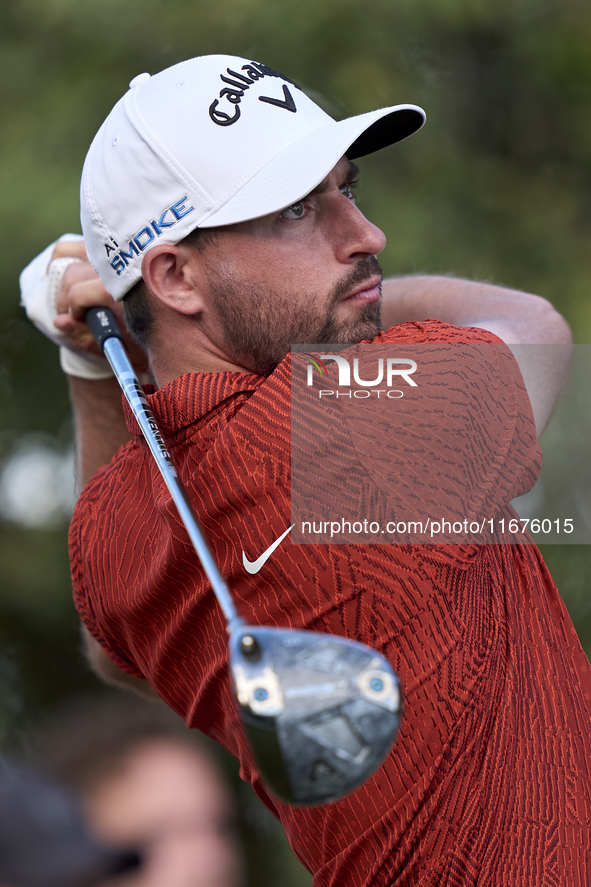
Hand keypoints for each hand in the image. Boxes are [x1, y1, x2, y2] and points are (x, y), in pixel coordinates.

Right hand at [20, 236, 148, 378]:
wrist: (167, 319)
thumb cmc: (143, 335)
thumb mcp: (118, 344)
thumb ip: (86, 334)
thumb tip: (60, 321)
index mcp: (123, 290)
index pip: (79, 293)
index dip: (72, 309)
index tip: (77, 319)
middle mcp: (118, 266)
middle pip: (72, 275)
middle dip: (65, 297)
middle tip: (71, 314)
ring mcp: (113, 252)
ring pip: (70, 256)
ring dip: (63, 279)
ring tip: (69, 299)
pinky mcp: (109, 246)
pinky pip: (74, 245)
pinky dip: (62, 255)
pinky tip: (56, 271)